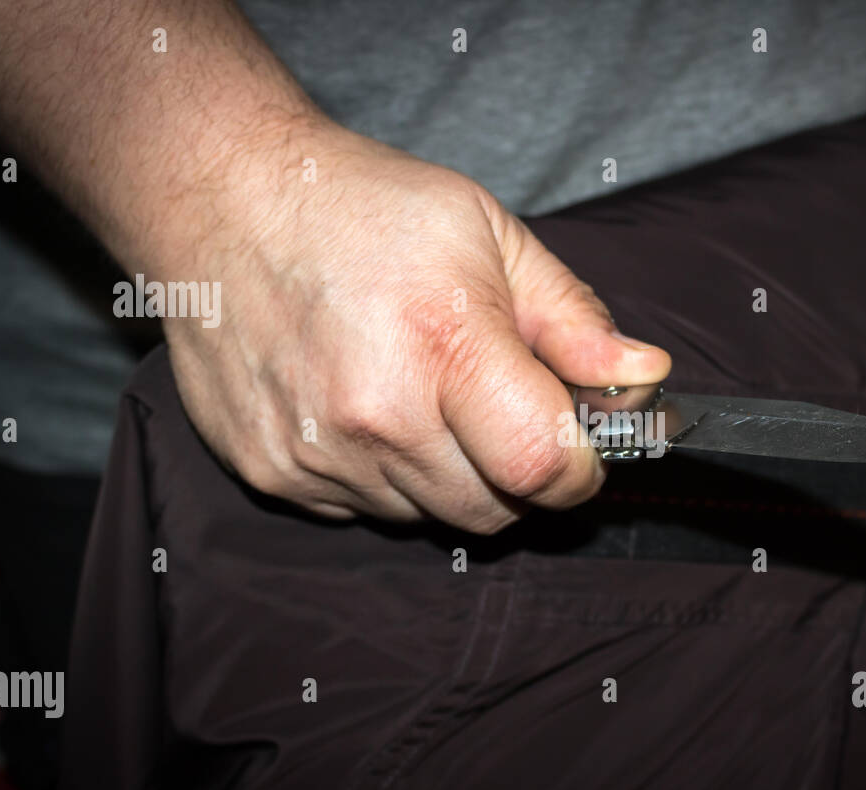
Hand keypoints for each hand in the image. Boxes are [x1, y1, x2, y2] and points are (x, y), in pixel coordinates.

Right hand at [160, 119, 670, 531]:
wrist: (223, 198)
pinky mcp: (272, 473)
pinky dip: (385, 475)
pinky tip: (367, 407)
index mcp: (444, 345)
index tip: (580, 450)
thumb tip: (643, 378)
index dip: (580, 471)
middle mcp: (375, 414)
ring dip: (449, 475)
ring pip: (429, 515)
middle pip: (492, 511)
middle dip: (518, 477)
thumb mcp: (490, 235)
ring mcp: (316, 453)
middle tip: (502, 414)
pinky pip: (364, 508)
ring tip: (422, 394)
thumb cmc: (363, 207)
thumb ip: (573, 320)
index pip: (543, 468)